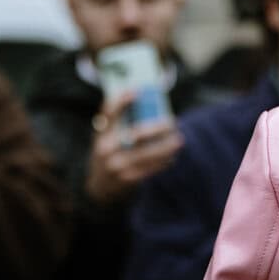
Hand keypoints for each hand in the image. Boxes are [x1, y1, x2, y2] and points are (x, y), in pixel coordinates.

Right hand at [86, 90, 184, 205]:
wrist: (100, 188)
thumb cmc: (108, 155)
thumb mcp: (105, 139)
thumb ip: (118, 124)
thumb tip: (145, 104)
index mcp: (100, 135)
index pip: (109, 113)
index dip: (122, 101)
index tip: (138, 90)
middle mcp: (106, 149)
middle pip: (136, 134)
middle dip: (157, 127)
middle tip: (172, 122)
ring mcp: (117, 166)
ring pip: (148, 153)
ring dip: (166, 146)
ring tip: (179, 140)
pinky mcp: (128, 179)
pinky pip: (150, 168)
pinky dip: (163, 161)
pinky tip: (172, 155)